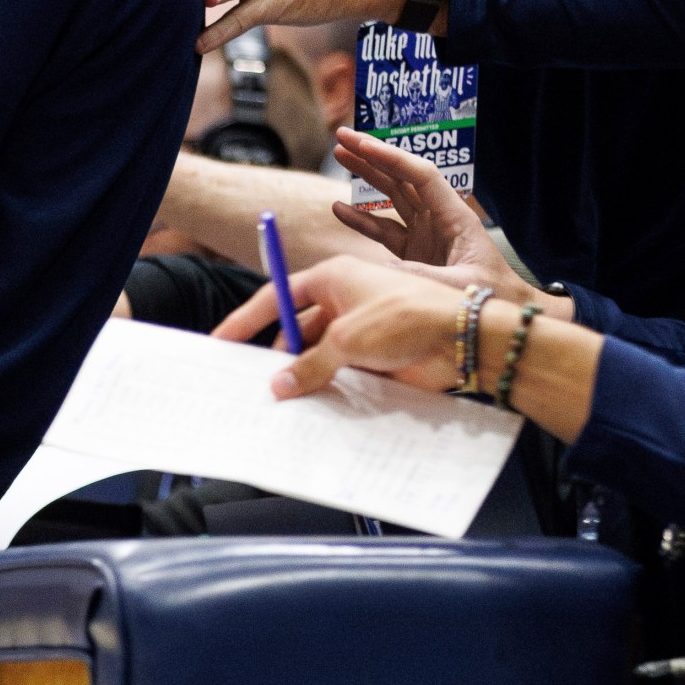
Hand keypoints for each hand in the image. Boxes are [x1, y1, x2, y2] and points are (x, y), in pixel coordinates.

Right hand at [211, 254, 463, 398]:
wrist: (462, 339)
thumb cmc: (406, 317)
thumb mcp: (347, 339)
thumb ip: (309, 364)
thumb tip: (280, 384)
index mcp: (333, 278)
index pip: (278, 295)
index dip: (248, 318)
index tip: (222, 339)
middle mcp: (344, 301)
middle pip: (296, 328)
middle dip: (278, 354)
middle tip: (254, 381)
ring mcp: (360, 330)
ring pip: (319, 355)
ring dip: (304, 375)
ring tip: (283, 400)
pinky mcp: (376, 357)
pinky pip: (341, 374)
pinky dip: (328, 388)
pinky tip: (314, 407)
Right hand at [327, 127, 549, 312]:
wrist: (502, 317)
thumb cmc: (492, 298)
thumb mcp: (462, 288)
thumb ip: (424, 277)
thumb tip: (382, 268)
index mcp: (455, 217)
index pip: (421, 175)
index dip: (392, 157)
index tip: (362, 144)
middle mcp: (438, 218)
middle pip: (402, 176)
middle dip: (372, 155)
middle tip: (343, 137)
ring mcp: (425, 233)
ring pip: (390, 195)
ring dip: (365, 176)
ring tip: (340, 156)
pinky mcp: (414, 252)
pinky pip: (382, 229)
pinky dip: (361, 219)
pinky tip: (339, 208)